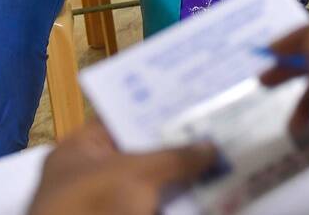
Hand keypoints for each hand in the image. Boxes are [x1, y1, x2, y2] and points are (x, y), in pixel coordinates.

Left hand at [28, 122, 216, 214]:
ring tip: (226, 162)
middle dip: (180, 149)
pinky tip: (214, 197)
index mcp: (82, 150)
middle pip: (143, 155)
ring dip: (186, 181)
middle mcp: (94, 176)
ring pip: (155, 188)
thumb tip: (212, 146)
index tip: (196, 103)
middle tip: (220, 134)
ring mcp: (110, 206)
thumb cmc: (92, 207)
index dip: (158, 111)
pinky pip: (158, 208)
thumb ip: (174, 158)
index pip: (123, 119)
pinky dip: (181, 205)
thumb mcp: (134, 174)